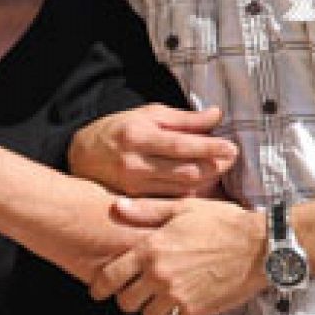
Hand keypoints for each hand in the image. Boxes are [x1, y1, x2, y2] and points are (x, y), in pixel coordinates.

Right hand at [69, 105, 238, 197]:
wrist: (82, 155)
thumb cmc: (119, 130)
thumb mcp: (148, 114)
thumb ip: (183, 119)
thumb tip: (216, 115)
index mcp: (138, 137)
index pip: (181, 146)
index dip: (210, 148)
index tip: (232, 148)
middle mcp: (135, 165)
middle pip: (186, 172)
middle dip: (215, 166)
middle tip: (231, 157)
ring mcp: (135, 186)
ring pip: (183, 188)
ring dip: (206, 179)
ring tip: (218, 167)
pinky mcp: (137, 200)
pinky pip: (173, 198)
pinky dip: (191, 190)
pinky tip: (200, 180)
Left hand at [92, 197, 266, 314]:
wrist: (260, 246)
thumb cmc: (222, 222)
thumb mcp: (182, 208)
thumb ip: (146, 211)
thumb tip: (116, 207)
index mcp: (151, 251)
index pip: (111, 277)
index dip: (100, 287)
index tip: (98, 291)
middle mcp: (160, 276)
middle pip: (127, 303)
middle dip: (128, 299)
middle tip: (136, 293)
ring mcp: (178, 296)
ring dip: (152, 309)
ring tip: (161, 298)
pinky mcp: (197, 310)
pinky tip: (187, 302)